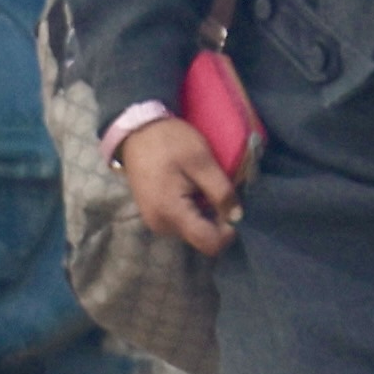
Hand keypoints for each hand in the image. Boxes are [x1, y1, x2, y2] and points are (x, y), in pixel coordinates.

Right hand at [118, 113, 243, 258]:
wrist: (136, 130)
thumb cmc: (170, 142)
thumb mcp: (202, 162)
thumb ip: (221, 192)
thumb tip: (237, 217)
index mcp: (171, 212)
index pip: (208, 243)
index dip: (227, 232)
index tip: (234, 209)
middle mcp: (160, 225)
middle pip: (200, 238)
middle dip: (215, 220)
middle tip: (217, 190)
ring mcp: (154, 221)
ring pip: (191, 231)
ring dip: (203, 214)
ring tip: (201, 186)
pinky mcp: (153, 215)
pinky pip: (180, 222)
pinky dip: (192, 210)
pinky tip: (190, 188)